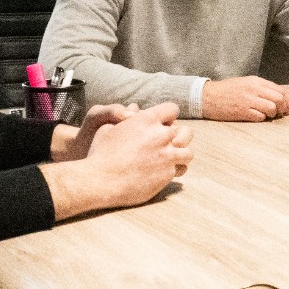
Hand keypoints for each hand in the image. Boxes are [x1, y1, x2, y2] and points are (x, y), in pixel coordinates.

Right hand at [40, 102, 193, 220]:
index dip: (169, 115)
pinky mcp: (168, 174)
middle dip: (180, 135)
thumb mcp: (108, 128)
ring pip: (188, 152)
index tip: (165, 122)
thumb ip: (124, 117)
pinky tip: (165, 171)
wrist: (100, 181)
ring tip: (171, 157)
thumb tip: (134, 108)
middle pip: (186, 131)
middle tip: (171, 141)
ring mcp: (167, 156)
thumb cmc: (100, 153)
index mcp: (147, 120)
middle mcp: (161, 136)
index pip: (172, 109)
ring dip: (181, 154)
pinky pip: (181, 169)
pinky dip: (175, 170)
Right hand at [202, 76, 288, 121]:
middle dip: (282, 108)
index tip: (283, 105)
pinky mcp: (242, 112)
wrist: (208, 97)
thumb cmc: (227, 90)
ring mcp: (248, 101)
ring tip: (267, 115)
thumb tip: (277, 95)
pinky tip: (257, 117)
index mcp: (256, 81)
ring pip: (272, 108)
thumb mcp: (245, 82)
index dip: (285, 99)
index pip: (279, 89)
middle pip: (279, 99)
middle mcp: (254, 90)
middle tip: (279, 113)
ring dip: (272, 114)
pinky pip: (260, 117)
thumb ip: (261, 87)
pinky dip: (261, 118)